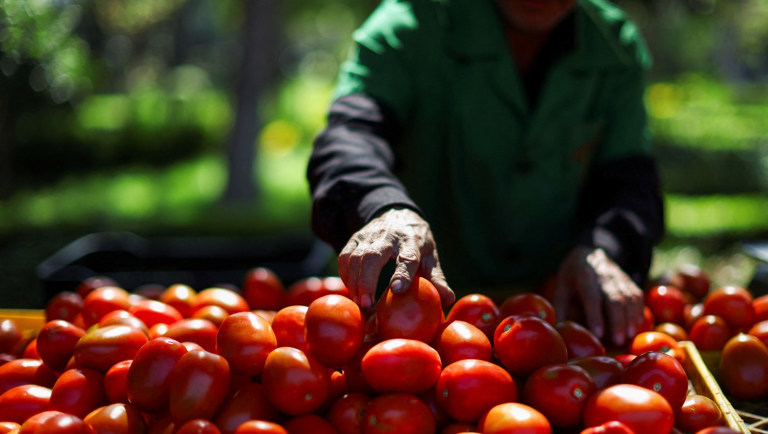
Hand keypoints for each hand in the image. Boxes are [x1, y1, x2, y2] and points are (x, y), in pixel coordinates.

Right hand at [337, 208, 454, 310]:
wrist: (397, 214)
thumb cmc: (417, 243)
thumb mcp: (431, 257)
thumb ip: (437, 278)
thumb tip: (448, 300)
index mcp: (412, 240)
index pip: (408, 257)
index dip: (402, 273)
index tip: (397, 290)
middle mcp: (389, 235)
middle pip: (373, 256)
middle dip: (367, 282)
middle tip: (366, 305)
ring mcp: (369, 236)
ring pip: (355, 258)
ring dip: (354, 282)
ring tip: (359, 304)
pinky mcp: (354, 238)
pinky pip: (345, 258)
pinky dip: (346, 276)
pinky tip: (352, 290)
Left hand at [552, 246, 643, 346]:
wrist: (590, 253)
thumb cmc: (572, 277)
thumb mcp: (561, 287)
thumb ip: (560, 308)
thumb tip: (559, 331)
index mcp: (583, 275)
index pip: (591, 296)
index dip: (595, 315)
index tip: (599, 334)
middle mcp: (603, 274)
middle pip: (614, 298)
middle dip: (617, 321)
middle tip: (618, 341)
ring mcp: (618, 276)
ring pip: (629, 297)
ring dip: (630, 318)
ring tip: (629, 337)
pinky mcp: (628, 281)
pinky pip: (637, 296)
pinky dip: (638, 312)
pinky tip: (636, 326)